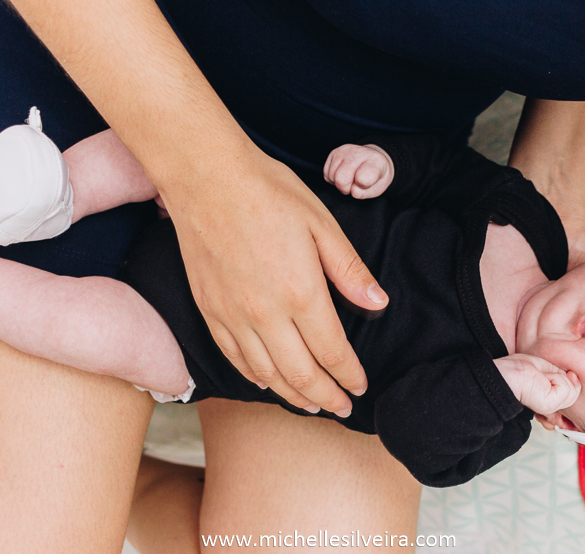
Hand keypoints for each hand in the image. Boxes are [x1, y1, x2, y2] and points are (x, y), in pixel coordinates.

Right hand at [163, 145, 387, 415]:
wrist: (205, 176)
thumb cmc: (267, 192)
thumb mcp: (321, 224)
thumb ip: (349, 270)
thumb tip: (378, 303)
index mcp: (301, 292)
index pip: (332, 351)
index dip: (349, 375)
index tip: (360, 386)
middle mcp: (266, 314)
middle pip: (301, 373)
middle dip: (325, 396)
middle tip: (341, 407)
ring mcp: (233, 315)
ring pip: (265, 374)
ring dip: (291, 394)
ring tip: (310, 403)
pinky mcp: (209, 310)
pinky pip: (233, 357)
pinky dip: (253, 376)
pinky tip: (265, 382)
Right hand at [323, 144, 394, 198]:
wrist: (371, 160)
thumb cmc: (375, 176)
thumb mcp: (377, 188)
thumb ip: (364, 193)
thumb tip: (352, 191)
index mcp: (375, 161)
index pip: (363, 178)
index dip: (362, 186)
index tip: (366, 183)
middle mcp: (358, 153)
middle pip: (341, 179)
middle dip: (345, 188)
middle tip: (354, 184)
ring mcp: (344, 151)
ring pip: (332, 176)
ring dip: (339, 183)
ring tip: (349, 178)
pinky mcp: (333, 153)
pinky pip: (326, 174)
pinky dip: (333, 179)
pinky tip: (342, 174)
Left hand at [494, 353, 579, 414]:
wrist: (506, 374)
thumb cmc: (519, 369)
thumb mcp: (547, 370)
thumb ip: (562, 379)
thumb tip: (575, 378)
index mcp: (548, 401)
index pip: (569, 402)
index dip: (572, 385)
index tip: (569, 375)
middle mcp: (551, 408)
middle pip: (574, 393)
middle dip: (566, 379)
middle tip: (546, 374)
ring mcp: (552, 406)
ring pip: (572, 390)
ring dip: (558, 376)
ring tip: (542, 376)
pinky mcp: (551, 404)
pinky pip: (567, 387)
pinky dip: (556, 377)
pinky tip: (542, 379)